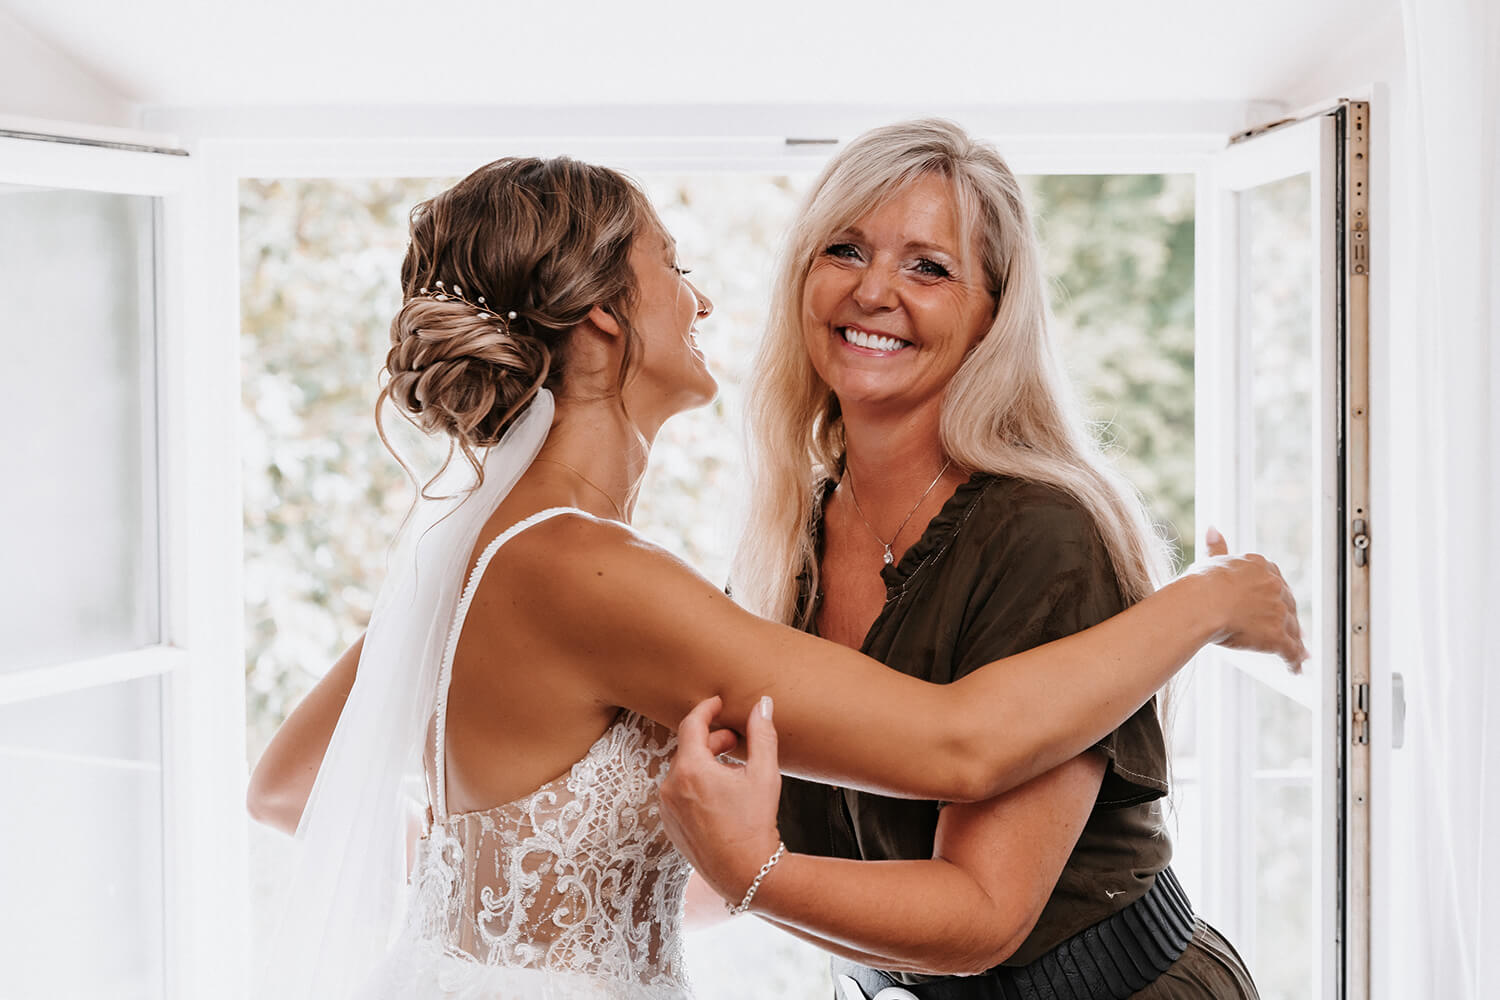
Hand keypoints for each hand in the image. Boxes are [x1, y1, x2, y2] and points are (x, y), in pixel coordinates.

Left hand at [659, 695, 782, 904]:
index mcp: (690, 769)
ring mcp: (666, 807)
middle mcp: (671, 786)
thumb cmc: (755, 824)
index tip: (718, 702)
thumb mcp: (764, 774)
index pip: (691, 724)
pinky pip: (680, 793)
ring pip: (685, 771)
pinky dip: (697, 786)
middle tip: (737, 743)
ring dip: (706, 765)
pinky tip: (721, 797)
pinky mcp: (668, 823)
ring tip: (733, 775)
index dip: (706, 709)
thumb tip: (763, 704)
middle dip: (713, 741)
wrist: (745, 872)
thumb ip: (762, 734)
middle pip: (690, 749)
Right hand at [1185, 526, 1308, 671]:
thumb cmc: (1203, 583)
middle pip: (1287, 606)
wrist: (1204, 603)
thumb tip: (1212, 529)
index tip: (1272, 603)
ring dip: (1295, 642)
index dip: (1274, 596)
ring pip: (1292, 629)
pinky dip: (1293, 662)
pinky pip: (1290, 652)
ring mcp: (1279, 612)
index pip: (1274, 582)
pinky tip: (1294, 669)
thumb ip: (1216, 546)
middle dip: (1287, 619)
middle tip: (1288, 630)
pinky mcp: (1277, 637)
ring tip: (1298, 654)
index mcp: (1261, 567)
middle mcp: (1275, 587)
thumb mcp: (1210, 560)